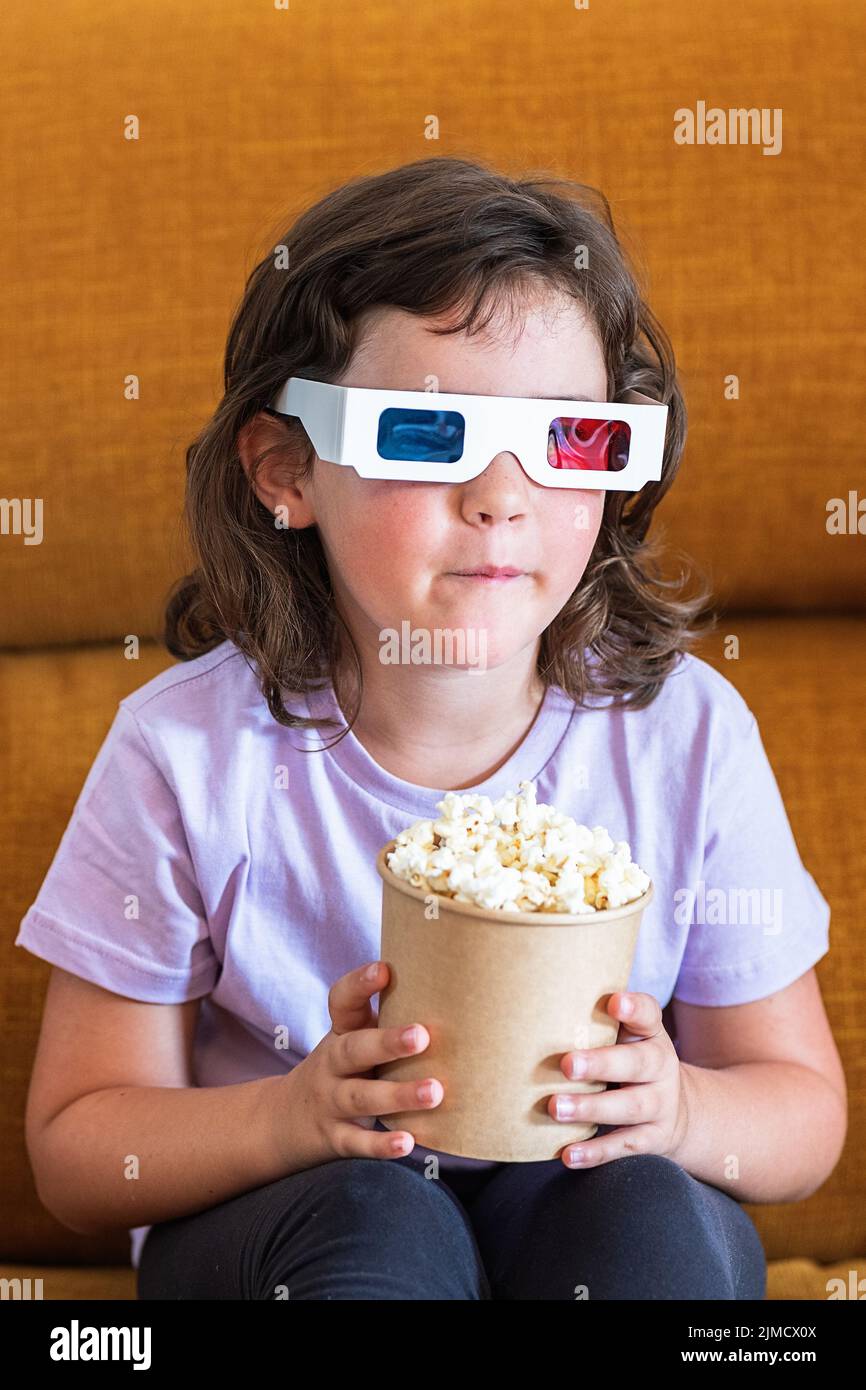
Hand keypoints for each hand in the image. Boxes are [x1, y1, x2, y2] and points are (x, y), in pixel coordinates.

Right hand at [271, 960, 442, 1167]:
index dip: (359, 984)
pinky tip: (409, 1143)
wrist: (283, 1120)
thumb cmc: (342, 1069)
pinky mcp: (334, 1138)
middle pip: (354, 1050)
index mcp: (341, 1033)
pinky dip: (381, 1146)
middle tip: (421, 1035)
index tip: (383, 970)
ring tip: (434, 1092)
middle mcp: (332, 1064)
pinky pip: (357, 1143)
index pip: (342, 1002)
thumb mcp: (353, 1038)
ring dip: (397, 1095)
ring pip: (360, 1097)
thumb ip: (389, 1018)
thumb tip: (452, 988)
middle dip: (387, 1042)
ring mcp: (330, 1102)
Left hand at [550, 991, 688, 1168]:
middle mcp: (661, 1067)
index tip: (614, 1002)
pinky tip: (568, 1154)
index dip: (634, 1008)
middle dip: (601, 1064)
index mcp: (651, 1035)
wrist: (677, 1111)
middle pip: (636, 1063)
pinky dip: (596, 1152)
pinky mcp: (653, 1139)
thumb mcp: (627, 1037)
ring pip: (629, 1107)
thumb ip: (596, 1023)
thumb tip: (536, 1004)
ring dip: (590, 1108)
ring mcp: (661, 1105)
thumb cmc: (631, 1061)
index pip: (648, 1015)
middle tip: (567, 1065)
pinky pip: (624, 1146)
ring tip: (555, 1108)